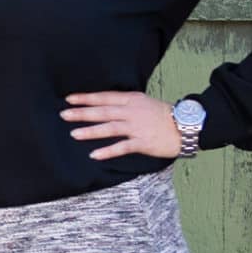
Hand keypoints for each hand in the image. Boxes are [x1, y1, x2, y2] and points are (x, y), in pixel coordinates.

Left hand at [60, 90, 182, 161]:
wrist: (187, 126)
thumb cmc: (165, 115)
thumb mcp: (144, 102)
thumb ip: (125, 103)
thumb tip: (106, 104)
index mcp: (132, 100)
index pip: (104, 97)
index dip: (86, 98)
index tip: (69, 99)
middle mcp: (132, 111)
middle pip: (103, 111)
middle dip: (82, 113)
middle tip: (64, 114)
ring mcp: (137, 127)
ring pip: (110, 128)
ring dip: (91, 131)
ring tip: (74, 133)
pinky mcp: (143, 142)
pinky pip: (122, 147)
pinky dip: (108, 151)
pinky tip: (94, 155)